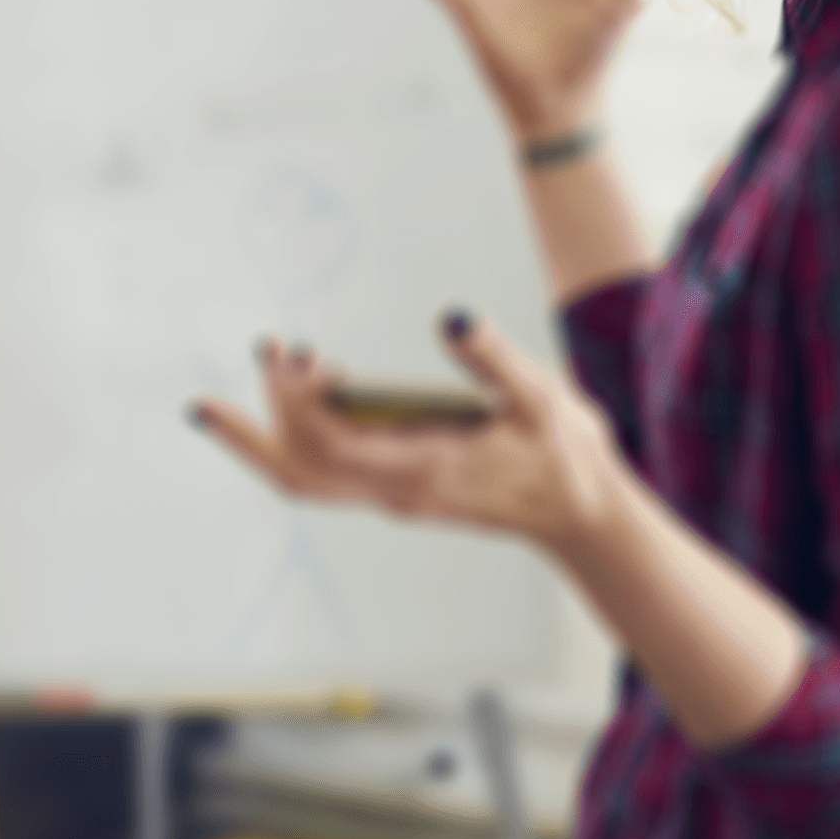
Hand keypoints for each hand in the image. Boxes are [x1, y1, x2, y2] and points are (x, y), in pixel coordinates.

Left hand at [189, 311, 637, 561]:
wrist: (583, 521)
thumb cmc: (567, 459)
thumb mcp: (542, 399)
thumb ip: (493, 359)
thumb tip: (451, 318)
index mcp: (423, 469)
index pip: (329, 444)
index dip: (295, 399)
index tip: (289, 351)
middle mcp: (395, 491)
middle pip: (296, 473)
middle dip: (256, 422)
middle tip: (259, 351)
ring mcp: (392, 496)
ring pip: (304, 478)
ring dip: (270, 430)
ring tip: (268, 364)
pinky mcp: (397, 490)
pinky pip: (326, 472)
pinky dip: (300, 434)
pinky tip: (313, 387)